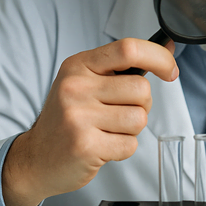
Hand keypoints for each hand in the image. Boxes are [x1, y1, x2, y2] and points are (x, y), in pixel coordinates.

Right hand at [1, 38, 178, 205]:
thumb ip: (123, 66)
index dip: (158, 57)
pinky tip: (102, 146)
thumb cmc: (68, 118)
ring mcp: (78, 117)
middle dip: (142, 105)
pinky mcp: (85, 146)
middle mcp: (75, 87)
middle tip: (119, 113)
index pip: (128, 49)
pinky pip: (130, 144)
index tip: (170, 70)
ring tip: (108, 130)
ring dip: (132, 129)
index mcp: (79, 65)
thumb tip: (167, 47)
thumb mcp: (86, 82)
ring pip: (139, 118)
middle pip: (141, 88)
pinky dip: (123, 148)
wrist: (35, 158)